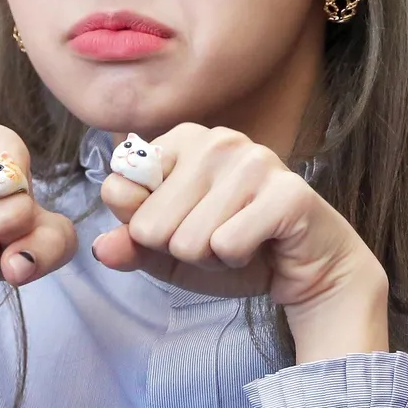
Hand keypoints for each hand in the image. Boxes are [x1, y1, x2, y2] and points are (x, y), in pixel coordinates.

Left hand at [95, 123, 389, 357]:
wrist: (305, 269)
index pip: (119, 190)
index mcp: (182, 139)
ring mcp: (255, 161)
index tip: (184, 223)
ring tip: (240, 242)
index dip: (146, 228)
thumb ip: (132, 245)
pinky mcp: (286, 193)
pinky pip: (227, 245)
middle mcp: (218, 139)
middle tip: (217, 240)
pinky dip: (237, 261)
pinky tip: (261, 246)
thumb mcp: (169, 252)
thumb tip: (101, 247)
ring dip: (211, 258)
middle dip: (180, 249)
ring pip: (188, 239)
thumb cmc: (234, 250)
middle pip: (150, 223)